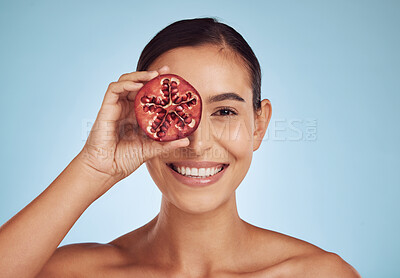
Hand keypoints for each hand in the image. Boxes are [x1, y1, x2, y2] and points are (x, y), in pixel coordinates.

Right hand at [76, 66, 188, 185]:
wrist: (106, 170)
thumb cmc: (124, 160)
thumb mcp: (151, 149)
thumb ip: (166, 143)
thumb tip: (187, 140)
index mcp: (137, 116)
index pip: (148, 95)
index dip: (159, 85)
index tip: (172, 79)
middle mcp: (126, 109)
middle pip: (138, 84)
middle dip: (151, 75)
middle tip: (166, 71)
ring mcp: (116, 107)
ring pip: (125, 82)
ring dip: (139, 76)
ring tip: (154, 75)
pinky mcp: (106, 109)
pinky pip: (114, 89)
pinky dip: (126, 84)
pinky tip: (138, 85)